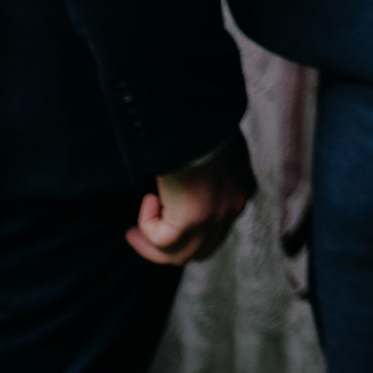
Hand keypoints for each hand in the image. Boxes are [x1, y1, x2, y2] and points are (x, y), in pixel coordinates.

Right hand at [127, 133, 253, 266]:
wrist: (201, 117)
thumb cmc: (203, 123)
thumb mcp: (212, 145)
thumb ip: (207, 166)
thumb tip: (185, 180)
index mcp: (239, 191)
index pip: (217, 230)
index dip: (187, 234)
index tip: (163, 223)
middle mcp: (232, 208)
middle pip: (199, 250)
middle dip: (166, 249)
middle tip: (138, 235)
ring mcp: (216, 216)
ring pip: (180, 255)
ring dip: (151, 246)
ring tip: (133, 232)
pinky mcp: (195, 219)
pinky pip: (163, 240)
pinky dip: (148, 224)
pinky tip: (149, 199)